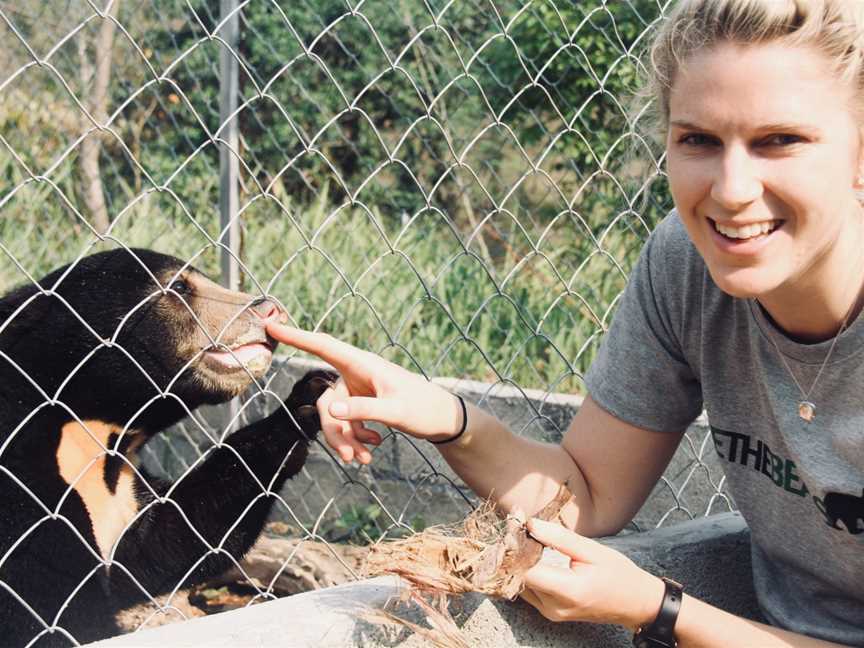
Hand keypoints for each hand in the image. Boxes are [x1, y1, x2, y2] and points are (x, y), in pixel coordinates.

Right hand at [266, 323, 464, 463]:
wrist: (445, 420)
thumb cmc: (424, 409)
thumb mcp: (395, 411)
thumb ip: (362, 410)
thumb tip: (329, 411)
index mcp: (363, 364)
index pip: (324, 345)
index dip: (297, 336)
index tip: (272, 326)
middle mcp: (357, 374)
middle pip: (326, 401)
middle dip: (334, 431)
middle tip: (351, 457)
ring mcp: (358, 390)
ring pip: (334, 417)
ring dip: (346, 440)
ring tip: (365, 460)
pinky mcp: (362, 404)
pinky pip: (346, 422)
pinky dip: (355, 438)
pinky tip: (373, 448)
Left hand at [521, 518, 663, 629]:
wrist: (634, 603)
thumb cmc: (618, 574)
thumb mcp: (592, 550)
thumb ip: (559, 538)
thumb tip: (531, 525)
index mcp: (569, 591)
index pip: (526, 571)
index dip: (517, 549)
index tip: (516, 529)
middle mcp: (555, 607)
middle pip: (520, 578)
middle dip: (517, 553)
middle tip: (520, 531)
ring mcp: (551, 613)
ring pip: (521, 584)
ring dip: (521, 563)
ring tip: (530, 542)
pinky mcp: (550, 613)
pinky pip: (529, 591)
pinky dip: (529, 573)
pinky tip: (537, 558)